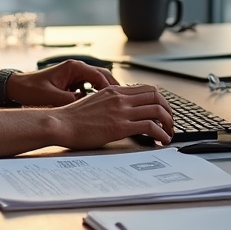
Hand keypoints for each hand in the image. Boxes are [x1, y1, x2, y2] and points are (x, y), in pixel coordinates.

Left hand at [4, 59, 118, 107]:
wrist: (16, 87)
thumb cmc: (31, 89)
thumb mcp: (52, 97)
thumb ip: (71, 101)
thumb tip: (87, 107)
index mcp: (74, 67)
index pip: (100, 76)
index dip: (111, 89)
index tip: (119, 101)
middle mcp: (76, 68)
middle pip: (103, 76)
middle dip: (114, 90)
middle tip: (124, 103)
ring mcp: (74, 75)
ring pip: (98, 82)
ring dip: (106, 93)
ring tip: (116, 107)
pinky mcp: (71, 82)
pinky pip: (89, 87)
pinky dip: (96, 95)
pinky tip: (99, 108)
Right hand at [51, 84, 174, 148]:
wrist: (61, 123)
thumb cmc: (72, 117)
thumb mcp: (93, 102)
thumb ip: (108, 103)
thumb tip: (119, 111)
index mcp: (113, 90)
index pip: (145, 89)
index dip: (159, 100)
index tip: (161, 110)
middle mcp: (120, 97)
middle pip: (155, 96)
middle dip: (168, 109)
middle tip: (169, 122)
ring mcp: (121, 111)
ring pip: (157, 109)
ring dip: (168, 122)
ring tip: (169, 133)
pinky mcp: (120, 126)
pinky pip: (150, 126)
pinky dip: (161, 133)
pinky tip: (162, 140)